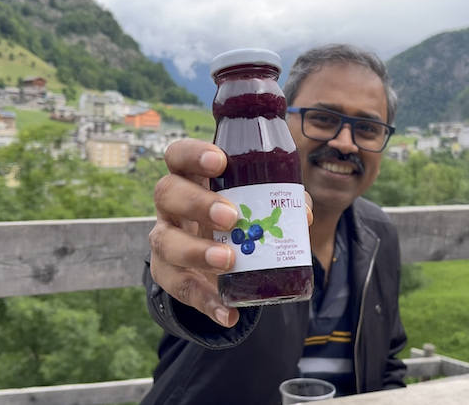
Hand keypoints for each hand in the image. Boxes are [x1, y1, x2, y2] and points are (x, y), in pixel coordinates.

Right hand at [149, 139, 313, 327]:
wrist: (214, 260)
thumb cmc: (235, 216)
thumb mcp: (254, 203)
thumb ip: (280, 202)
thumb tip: (304, 214)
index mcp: (191, 178)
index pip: (178, 155)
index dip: (193, 154)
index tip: (219, 162)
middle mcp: (170, 205)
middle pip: (167, 193)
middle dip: (197, 203)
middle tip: (230, 216)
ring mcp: (165, 239)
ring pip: (166, 241)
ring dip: (196, 251)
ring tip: (227, 260)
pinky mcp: (167, 274)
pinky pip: (180, 288)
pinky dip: (205, 302)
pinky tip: (227, 314)